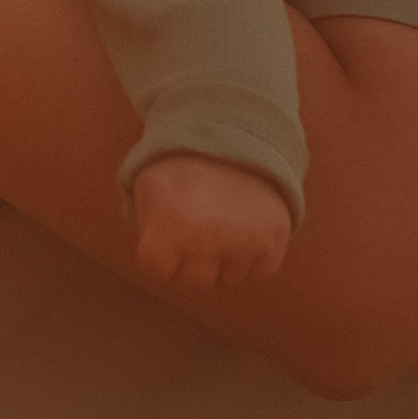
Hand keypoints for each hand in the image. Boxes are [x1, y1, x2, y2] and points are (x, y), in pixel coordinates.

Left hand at [130, 153, 292, 288]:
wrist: (238, 137)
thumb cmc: (184, 166)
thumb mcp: (148, 184)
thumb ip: (143, 224)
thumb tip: (155, 261)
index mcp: (170, 227)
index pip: (157, 270)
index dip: (159, 253)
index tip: (165, 233)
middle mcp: (208, 241)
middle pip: (192, 281)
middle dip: (188, 262)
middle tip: (193, 230)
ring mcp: (244, 246)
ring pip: (226, 280)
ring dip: (221, 261)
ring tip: (218, 225)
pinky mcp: (274, 245)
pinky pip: (257, 274)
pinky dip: (250, 259)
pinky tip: (242, 231)